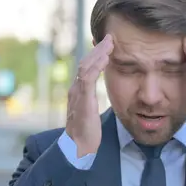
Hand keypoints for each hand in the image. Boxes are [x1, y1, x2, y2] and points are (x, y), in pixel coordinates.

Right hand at [66, 34, 113, 156]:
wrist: (78, 148)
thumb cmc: (87, 132)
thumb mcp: (91, 111)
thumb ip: (93, 99)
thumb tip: (102, 93)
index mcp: (78, 91)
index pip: (86, 66)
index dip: (96, 54)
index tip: (108, 44)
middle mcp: (75, 89)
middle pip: (85, 62)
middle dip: (98, 49)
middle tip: (110, 37)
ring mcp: (77, 94)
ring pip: (85, 66)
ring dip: (98, 53)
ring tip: (109, 43)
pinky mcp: (82, 100)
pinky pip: (87, 78)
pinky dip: (96, 66)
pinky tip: (105, 58)